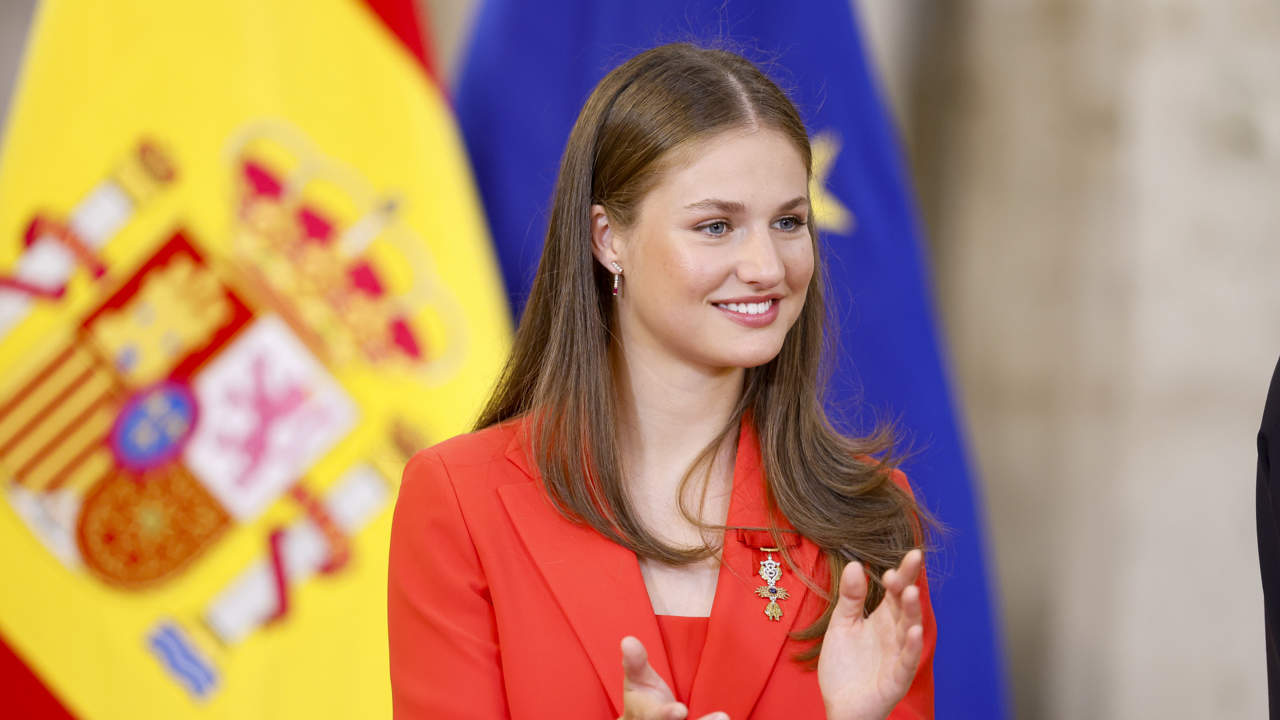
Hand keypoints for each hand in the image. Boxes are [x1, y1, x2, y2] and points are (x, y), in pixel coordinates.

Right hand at [617, 636, 728, 719]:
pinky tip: (726, 719)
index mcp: (648, 717)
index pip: (656, 717)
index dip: (668, 715)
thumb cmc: (642, 699)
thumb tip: (628, 640)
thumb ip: (635, 662)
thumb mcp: (636, 680)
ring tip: (726, 717)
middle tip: (722, 717)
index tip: (680, 710)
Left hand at [816, 549, 924, 719]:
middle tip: (913, 559)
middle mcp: (893, 634)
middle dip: (909, 583)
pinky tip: (913, 631)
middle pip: (904, 605)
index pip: (894, 592)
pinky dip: (911, 647)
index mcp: (882, 619)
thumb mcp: (841, 625)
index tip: (906, 555)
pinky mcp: (896, 679)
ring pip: (908, 630)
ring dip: (912, 611)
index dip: (900, 574)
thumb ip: (850, 598)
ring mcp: (897, 656)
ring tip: (911, 591)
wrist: (840, 705)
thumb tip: (856, 565)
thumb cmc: (845, 666)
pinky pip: (906, 661)